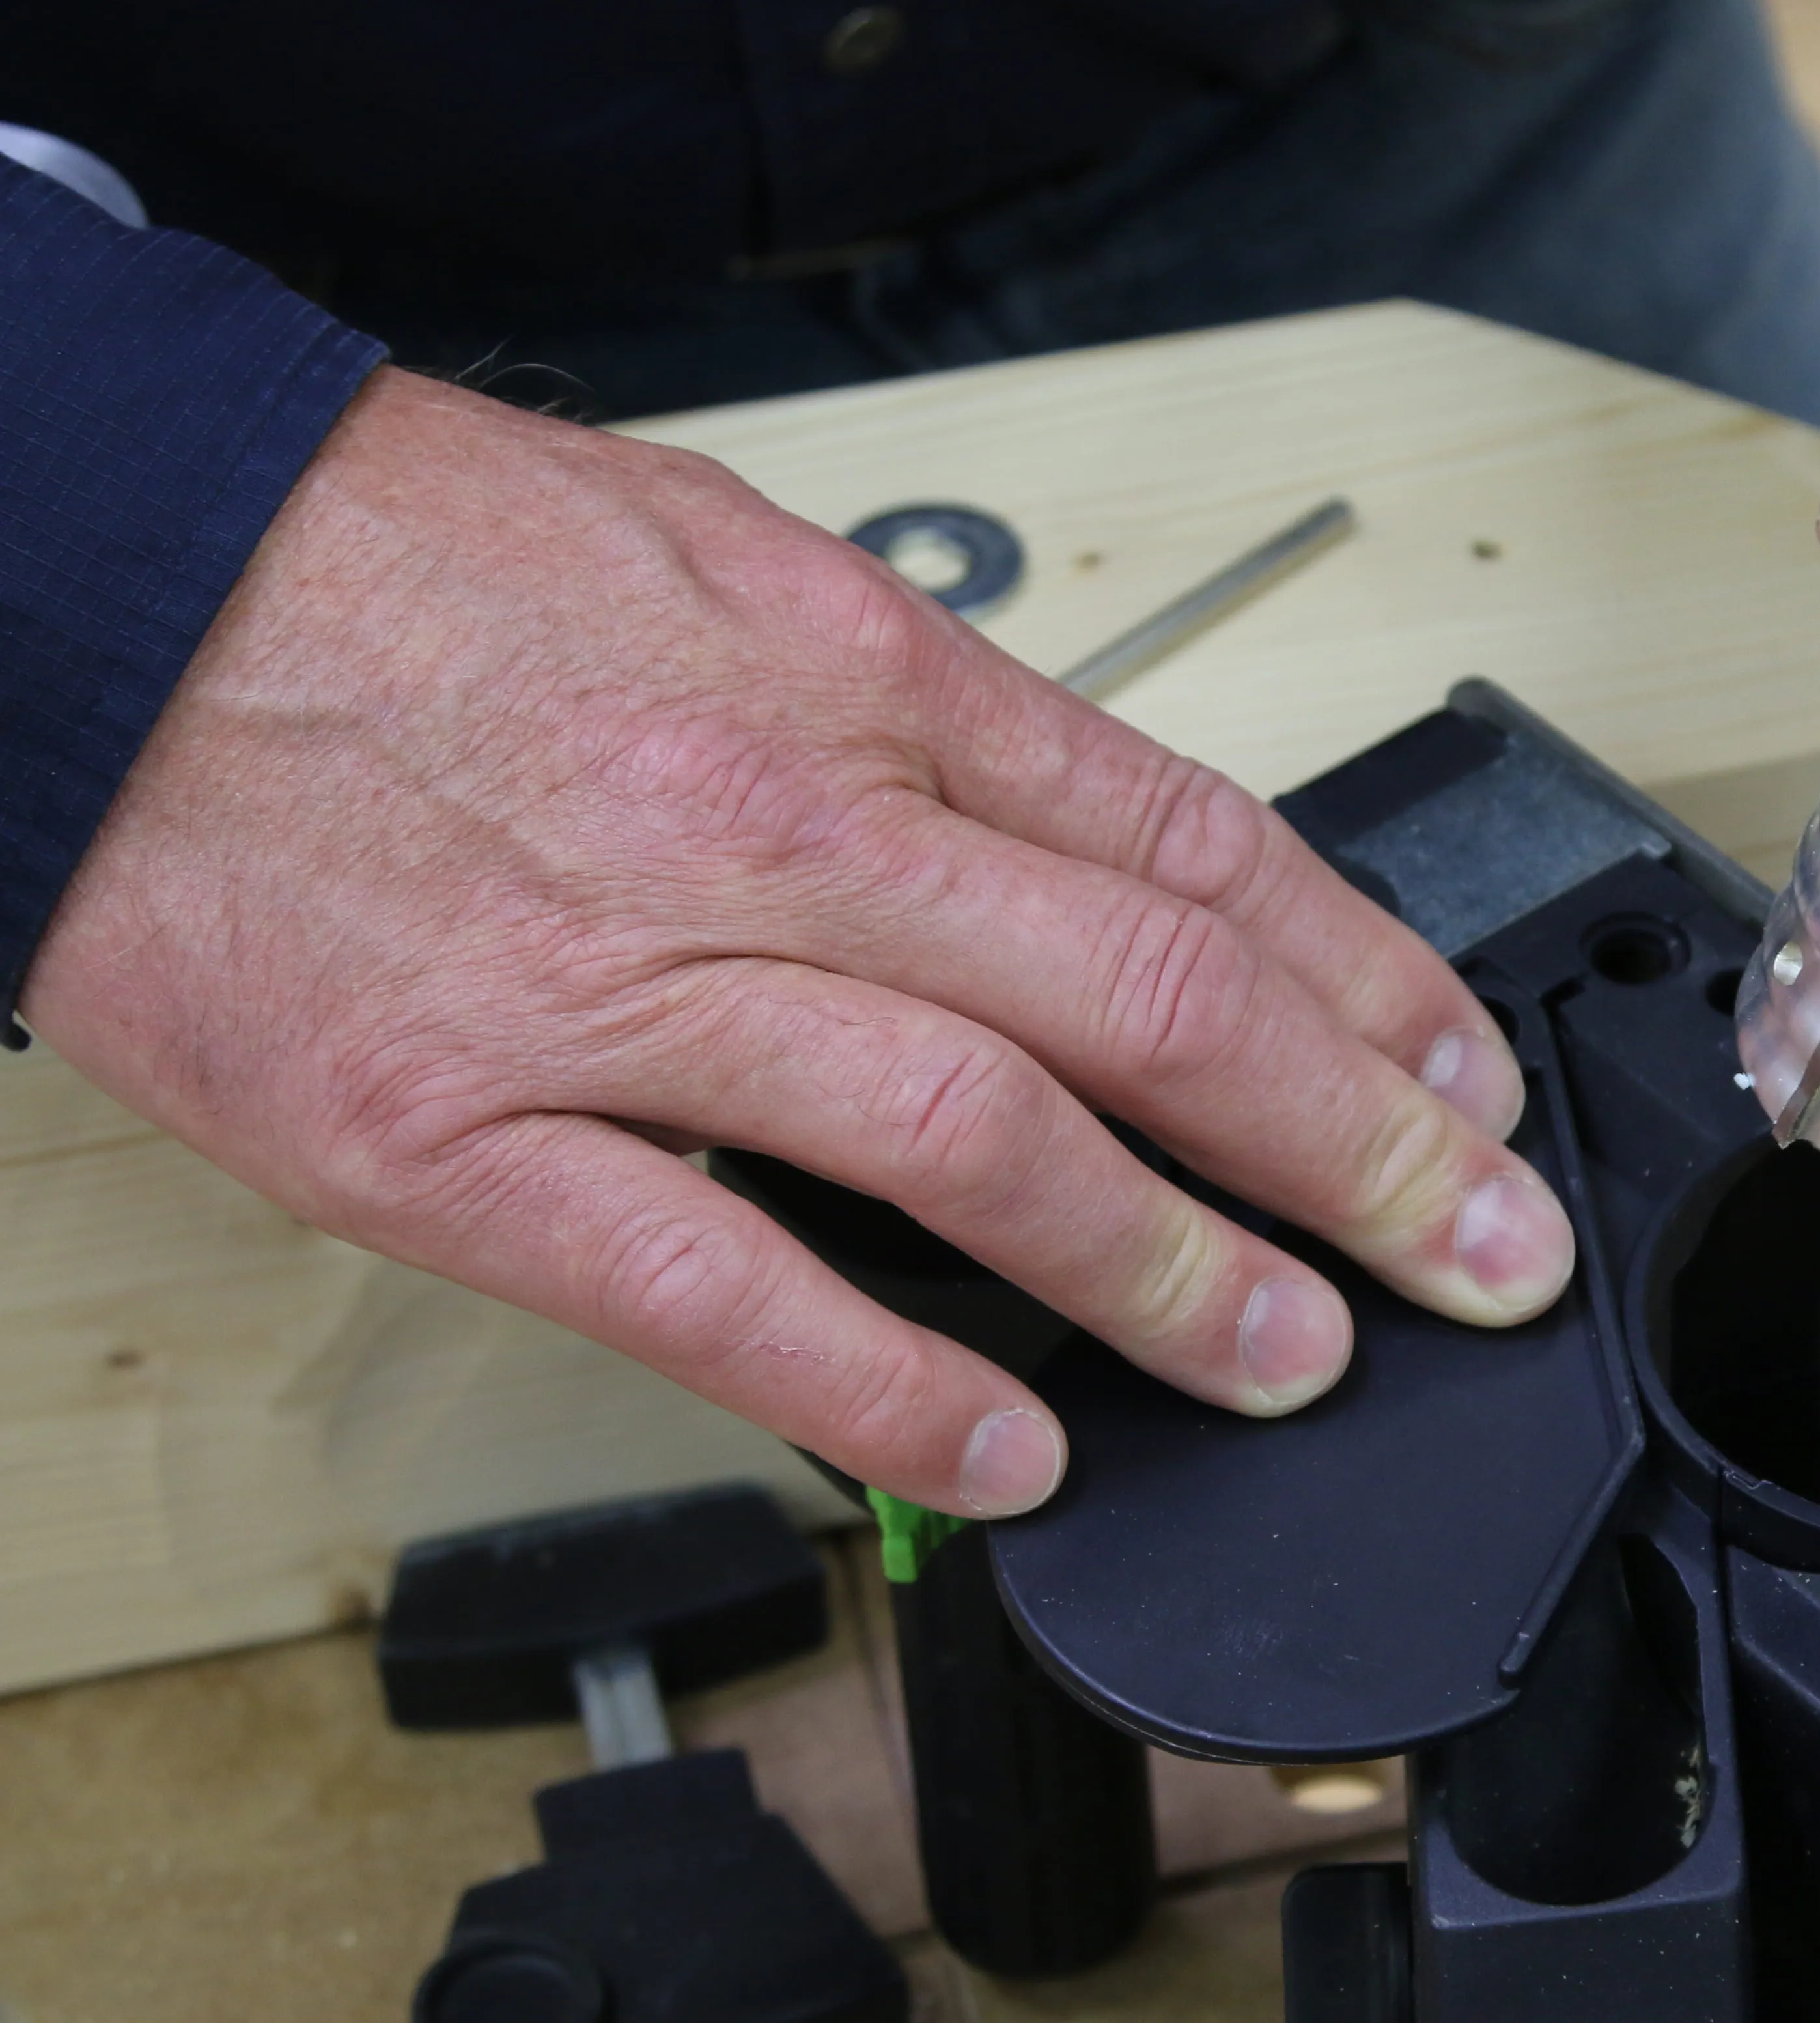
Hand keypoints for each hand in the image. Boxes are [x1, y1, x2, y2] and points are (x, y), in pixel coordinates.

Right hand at [22, 370, 1574, 1514]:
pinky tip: (1012, 1453)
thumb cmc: (412, 570)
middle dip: (1357, 1145)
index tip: (1465, 1077)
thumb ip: (925, 724)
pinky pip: (721, 1290)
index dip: (1365, 981)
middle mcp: (779, 836)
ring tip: (1301, 1361)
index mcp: (857, 685)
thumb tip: (1107, 854)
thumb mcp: (727, 569)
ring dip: (1176, 1275)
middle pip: (1151, 1003)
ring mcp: (621, 997)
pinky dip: (890, 1389)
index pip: (1192, 847)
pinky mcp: (458, 1139)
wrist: (102, 578)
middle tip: (1479, 1249)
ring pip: (988, 1146)